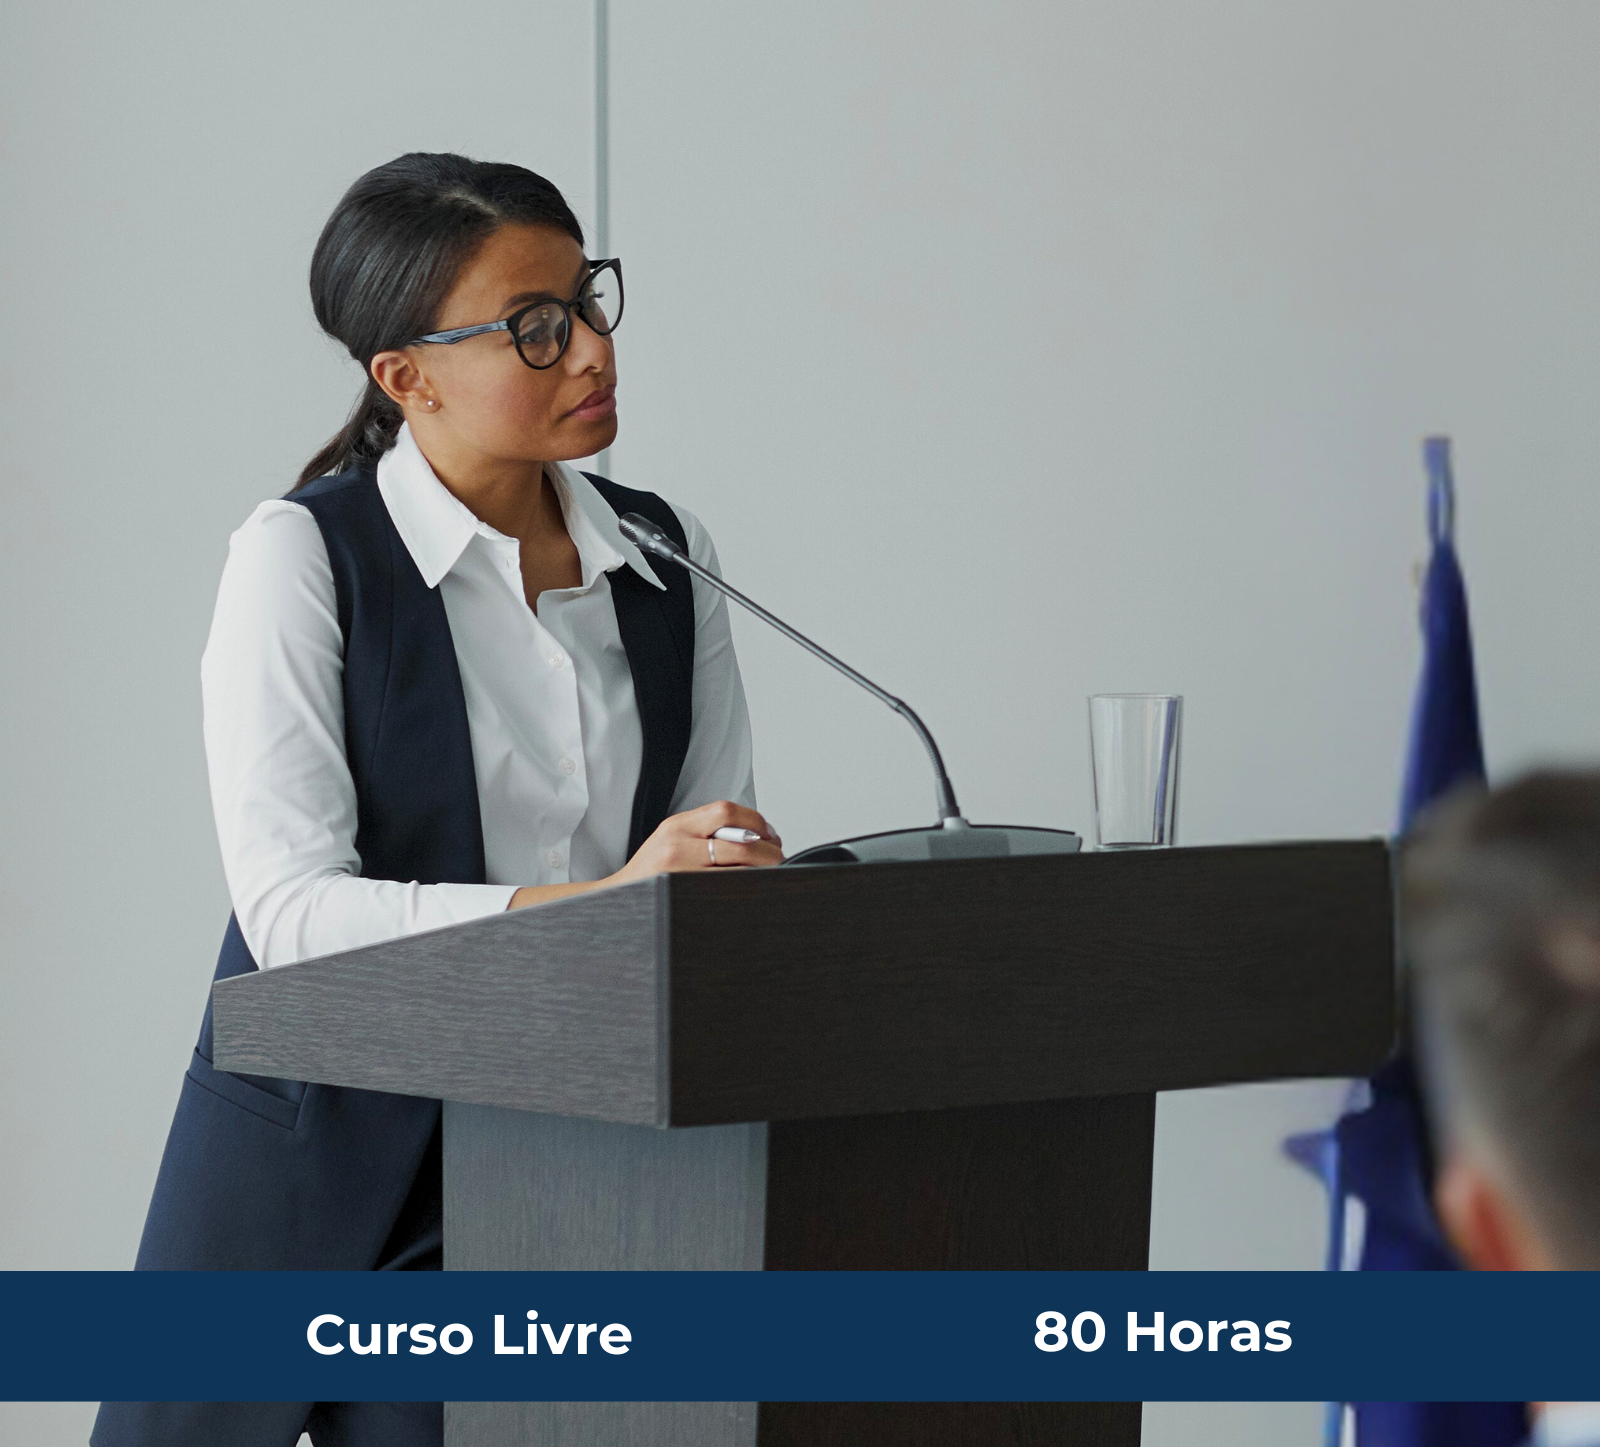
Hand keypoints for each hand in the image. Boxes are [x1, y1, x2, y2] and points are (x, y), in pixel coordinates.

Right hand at [610, 800, 783, 883]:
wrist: (618, 898)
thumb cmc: (650, 872)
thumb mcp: (672, 840)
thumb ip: (705, 833)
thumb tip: (754, 835)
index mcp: (677, 825)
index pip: (725, 811)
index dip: (756, 821)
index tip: (770, 834)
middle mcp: (676, 843)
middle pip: (736, 839)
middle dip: (767, 850)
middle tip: (778, 858)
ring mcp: (678, 870)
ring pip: (734, 866)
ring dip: (761, 870)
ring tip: (771, 874)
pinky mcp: (680, 892)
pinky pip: (722, 888)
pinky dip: (743, 887)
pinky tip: (751, 889)